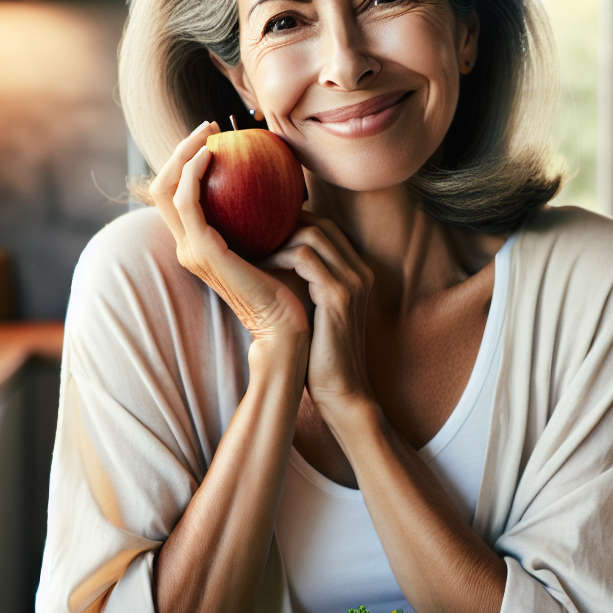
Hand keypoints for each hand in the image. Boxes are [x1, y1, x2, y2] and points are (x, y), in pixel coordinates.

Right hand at [150, 121, 308, 344]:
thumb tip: (274, 175)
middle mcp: (187, 246)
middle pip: (162, 186)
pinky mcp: (202, 250)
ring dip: (184, 153)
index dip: (186, 161)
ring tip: (209, 133)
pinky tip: (215, 153)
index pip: (177, 194)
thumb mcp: (270, 239)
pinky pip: (187, 200)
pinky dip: (194, 172)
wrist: (285, 323)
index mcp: (199, 245)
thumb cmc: (287, 283)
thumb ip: (261, 213)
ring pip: (167, 188)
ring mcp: (190, 250)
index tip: (215, 137)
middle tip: (208, 127)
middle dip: (179, 150)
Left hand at [263, 211, 374, 419]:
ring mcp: (352, 282)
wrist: (342, 391)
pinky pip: (304, 257)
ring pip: (313, 234)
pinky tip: (259, 265)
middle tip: (252, 228)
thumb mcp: (317, 313)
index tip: (264, 226)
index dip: (297, 221)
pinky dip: (279, 256)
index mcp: (357, 274)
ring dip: (278, 237)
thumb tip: (273, 266)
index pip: (328, 228)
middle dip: (286, 221)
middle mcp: (360, 272)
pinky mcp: (338, 295)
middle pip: (322, 223)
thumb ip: (308, 286)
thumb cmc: (322, 356)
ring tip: (252, 246)